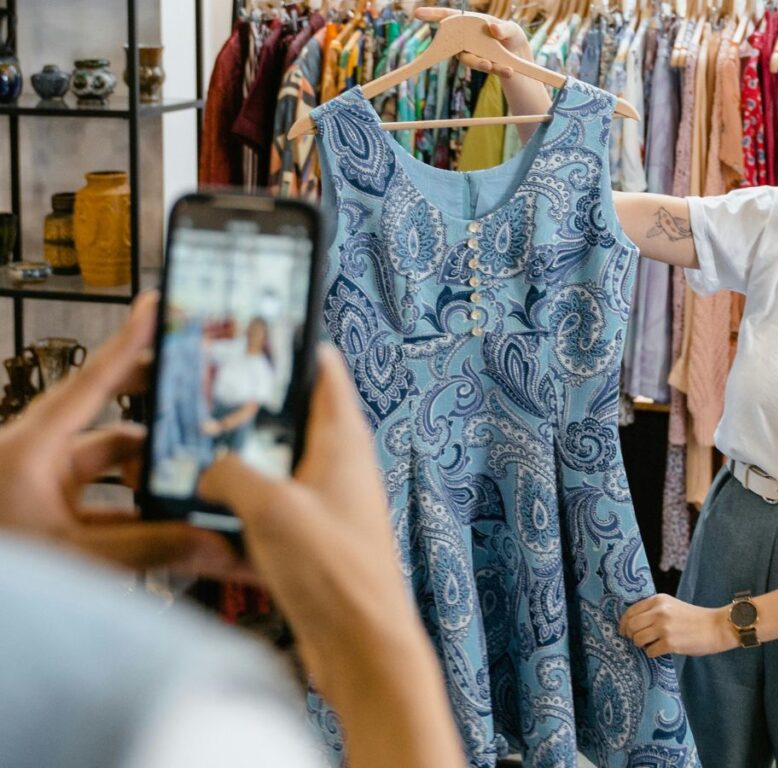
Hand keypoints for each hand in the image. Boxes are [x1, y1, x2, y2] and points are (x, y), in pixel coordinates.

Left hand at [0, 292, 238, 573]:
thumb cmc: (3, 563)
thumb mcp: (75, 555)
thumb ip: (149, 549)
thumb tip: (216, 544)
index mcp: (33, 446)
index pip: (93, 382)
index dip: (129, 342)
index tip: (155, 307)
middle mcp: (37, 454)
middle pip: (108, 413)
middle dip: (154, 407)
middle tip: (198, 395)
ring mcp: (41, 481)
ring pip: (110, 460)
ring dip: (149, 469)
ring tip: (194, 476)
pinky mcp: (46, 508)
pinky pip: (104, 496)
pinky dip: (134, 505)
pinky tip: (168, 521)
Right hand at [198, 345, 421, 702]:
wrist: (361, 644)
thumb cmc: (337, 573)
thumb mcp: (270, 507)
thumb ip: (230, 474)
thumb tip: (210, 471)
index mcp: (342, 438)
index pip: (323, 368)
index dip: (291, 346)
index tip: (254, 333)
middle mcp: (339, 464)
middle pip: (292, 416)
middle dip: (251, 410)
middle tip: (207, 403)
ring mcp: (326, 500)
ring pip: (278, 463)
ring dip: (242, 463)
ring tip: (199, 458)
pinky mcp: (313, 536)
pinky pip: (272, 507)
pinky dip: (245, 506)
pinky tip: (212, 515)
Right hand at [413, 6, 532, 76]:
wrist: (519, 54)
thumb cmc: (510, 35)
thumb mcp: (512, 29)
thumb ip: (504, 28)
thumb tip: (493, 28)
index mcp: (470, 22)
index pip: (448, 16)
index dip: (432, 14)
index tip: (417, 13)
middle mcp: (466, 39)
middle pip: (457, 44)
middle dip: (462, 48)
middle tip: (479, 58)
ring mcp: (472, 53)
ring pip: (471, 60)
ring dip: (482, 64)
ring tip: (497, 66)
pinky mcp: (481, 66)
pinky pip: (487, 69)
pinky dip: (499, 70)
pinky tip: (509, 70)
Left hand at [620, 594, 737, 656]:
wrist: (716, 627)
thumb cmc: (694, 618)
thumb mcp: (672, 606)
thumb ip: (654, 610)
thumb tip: (633, 623)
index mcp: (658, 600)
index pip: (631, 611)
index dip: (624, 623)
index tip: (623, 631)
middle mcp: (659, 612)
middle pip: (631, 625)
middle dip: (630, 635)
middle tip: (636, 640)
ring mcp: (664, 627)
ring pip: (637, 639)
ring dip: (641, 645)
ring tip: (651, 644)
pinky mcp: (670, 643)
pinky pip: (650, 651)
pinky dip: (652, 653)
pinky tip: (661, 650)